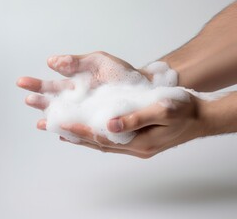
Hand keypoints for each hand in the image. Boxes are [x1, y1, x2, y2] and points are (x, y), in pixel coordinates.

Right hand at [17, 51, 150, 130]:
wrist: (141, 87)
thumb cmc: (121, 73)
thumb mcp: (98, 61)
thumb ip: (76, 61)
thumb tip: (51, 62)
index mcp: (77, 84)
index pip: (54, 85)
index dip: (38, 85)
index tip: (23, 83)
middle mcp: (80, 100)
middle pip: (56, 103)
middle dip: (41, 101)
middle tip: (28, 100)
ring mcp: (88, 113)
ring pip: (66, 117)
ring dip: (52, 119)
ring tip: (40, 122)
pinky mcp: (98, 123)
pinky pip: (82, 128)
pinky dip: (71, 131)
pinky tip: (61, 134)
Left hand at [59, 95, 206, 157]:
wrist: (199, 116)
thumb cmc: (183, 111)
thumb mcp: (162, 110)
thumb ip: (135, 118)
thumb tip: (110, 124)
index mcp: (141, 142)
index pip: (104, 139)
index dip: (82, 132)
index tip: (63, 126)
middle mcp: (137, 147)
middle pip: (101, 144)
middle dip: (78, 137)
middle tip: (57, 131)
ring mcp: (138, 145)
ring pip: (106, 143)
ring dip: (87, 138)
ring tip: (68, 133)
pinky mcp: (140, 139)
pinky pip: (114, 139)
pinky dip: (100, 136)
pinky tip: (92, 131)